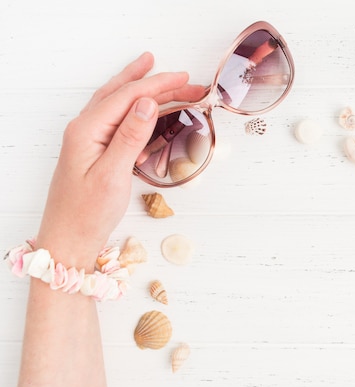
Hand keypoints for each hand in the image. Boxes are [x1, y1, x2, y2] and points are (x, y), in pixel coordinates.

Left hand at [36, 52, 204, 268]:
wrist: (68, 239)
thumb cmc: (87, 213)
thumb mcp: (112, 175)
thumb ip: (129, 136)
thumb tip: (147, 103)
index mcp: (86, 130)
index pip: (127, 96)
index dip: (158, 84)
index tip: (184, 79)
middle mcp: (85, 128)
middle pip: (123, 94)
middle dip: (155, 83)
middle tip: (186, 79)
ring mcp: (88, 139)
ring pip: (119, 103)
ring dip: (144, 90)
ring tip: (163, 78)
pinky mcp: (94, 150)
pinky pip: (117, 119)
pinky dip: (135, 108)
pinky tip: (144, 108)